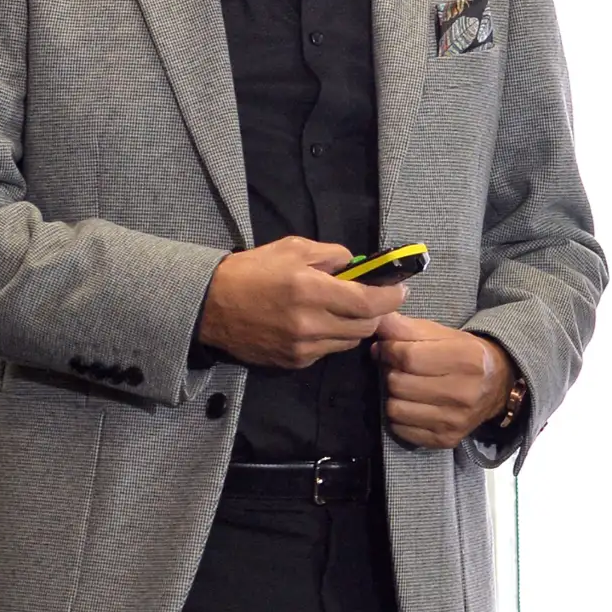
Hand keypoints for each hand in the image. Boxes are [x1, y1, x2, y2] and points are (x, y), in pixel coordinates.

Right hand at [196, 237, 404, 368]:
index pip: (370, 302)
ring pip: (350, 342)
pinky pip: (328, 351)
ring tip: (345, 309)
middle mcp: (311, 323)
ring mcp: (303, 347)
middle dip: (376, 312)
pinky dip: (333, 337)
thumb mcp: (294, 248)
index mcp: (311, 290)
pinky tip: (321, 323)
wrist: (211, 306)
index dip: (392, 297)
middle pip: (366, 326)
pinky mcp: (294, 362)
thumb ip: (332, 255)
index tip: (399, 289)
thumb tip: (358, 266)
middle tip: (372, 297)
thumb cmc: (253, 270)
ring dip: (356, 326)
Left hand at [373, 314, 513, 449]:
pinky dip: (400, 417)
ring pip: (395, 409)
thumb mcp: (443, 334)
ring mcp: (455, 420)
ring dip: (393, 396)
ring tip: (405, 386)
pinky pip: (401, 430)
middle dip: (391, 372)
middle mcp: (464, 393)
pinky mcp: (446, 439)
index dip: (389, 350)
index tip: (386, 347)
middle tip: (398, 368)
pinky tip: (412, 405)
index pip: (409, 357)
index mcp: (467, 359)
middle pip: (399, 384)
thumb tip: (378, 323)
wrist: (498, 386)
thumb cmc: (466, 355)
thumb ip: (408, 328)